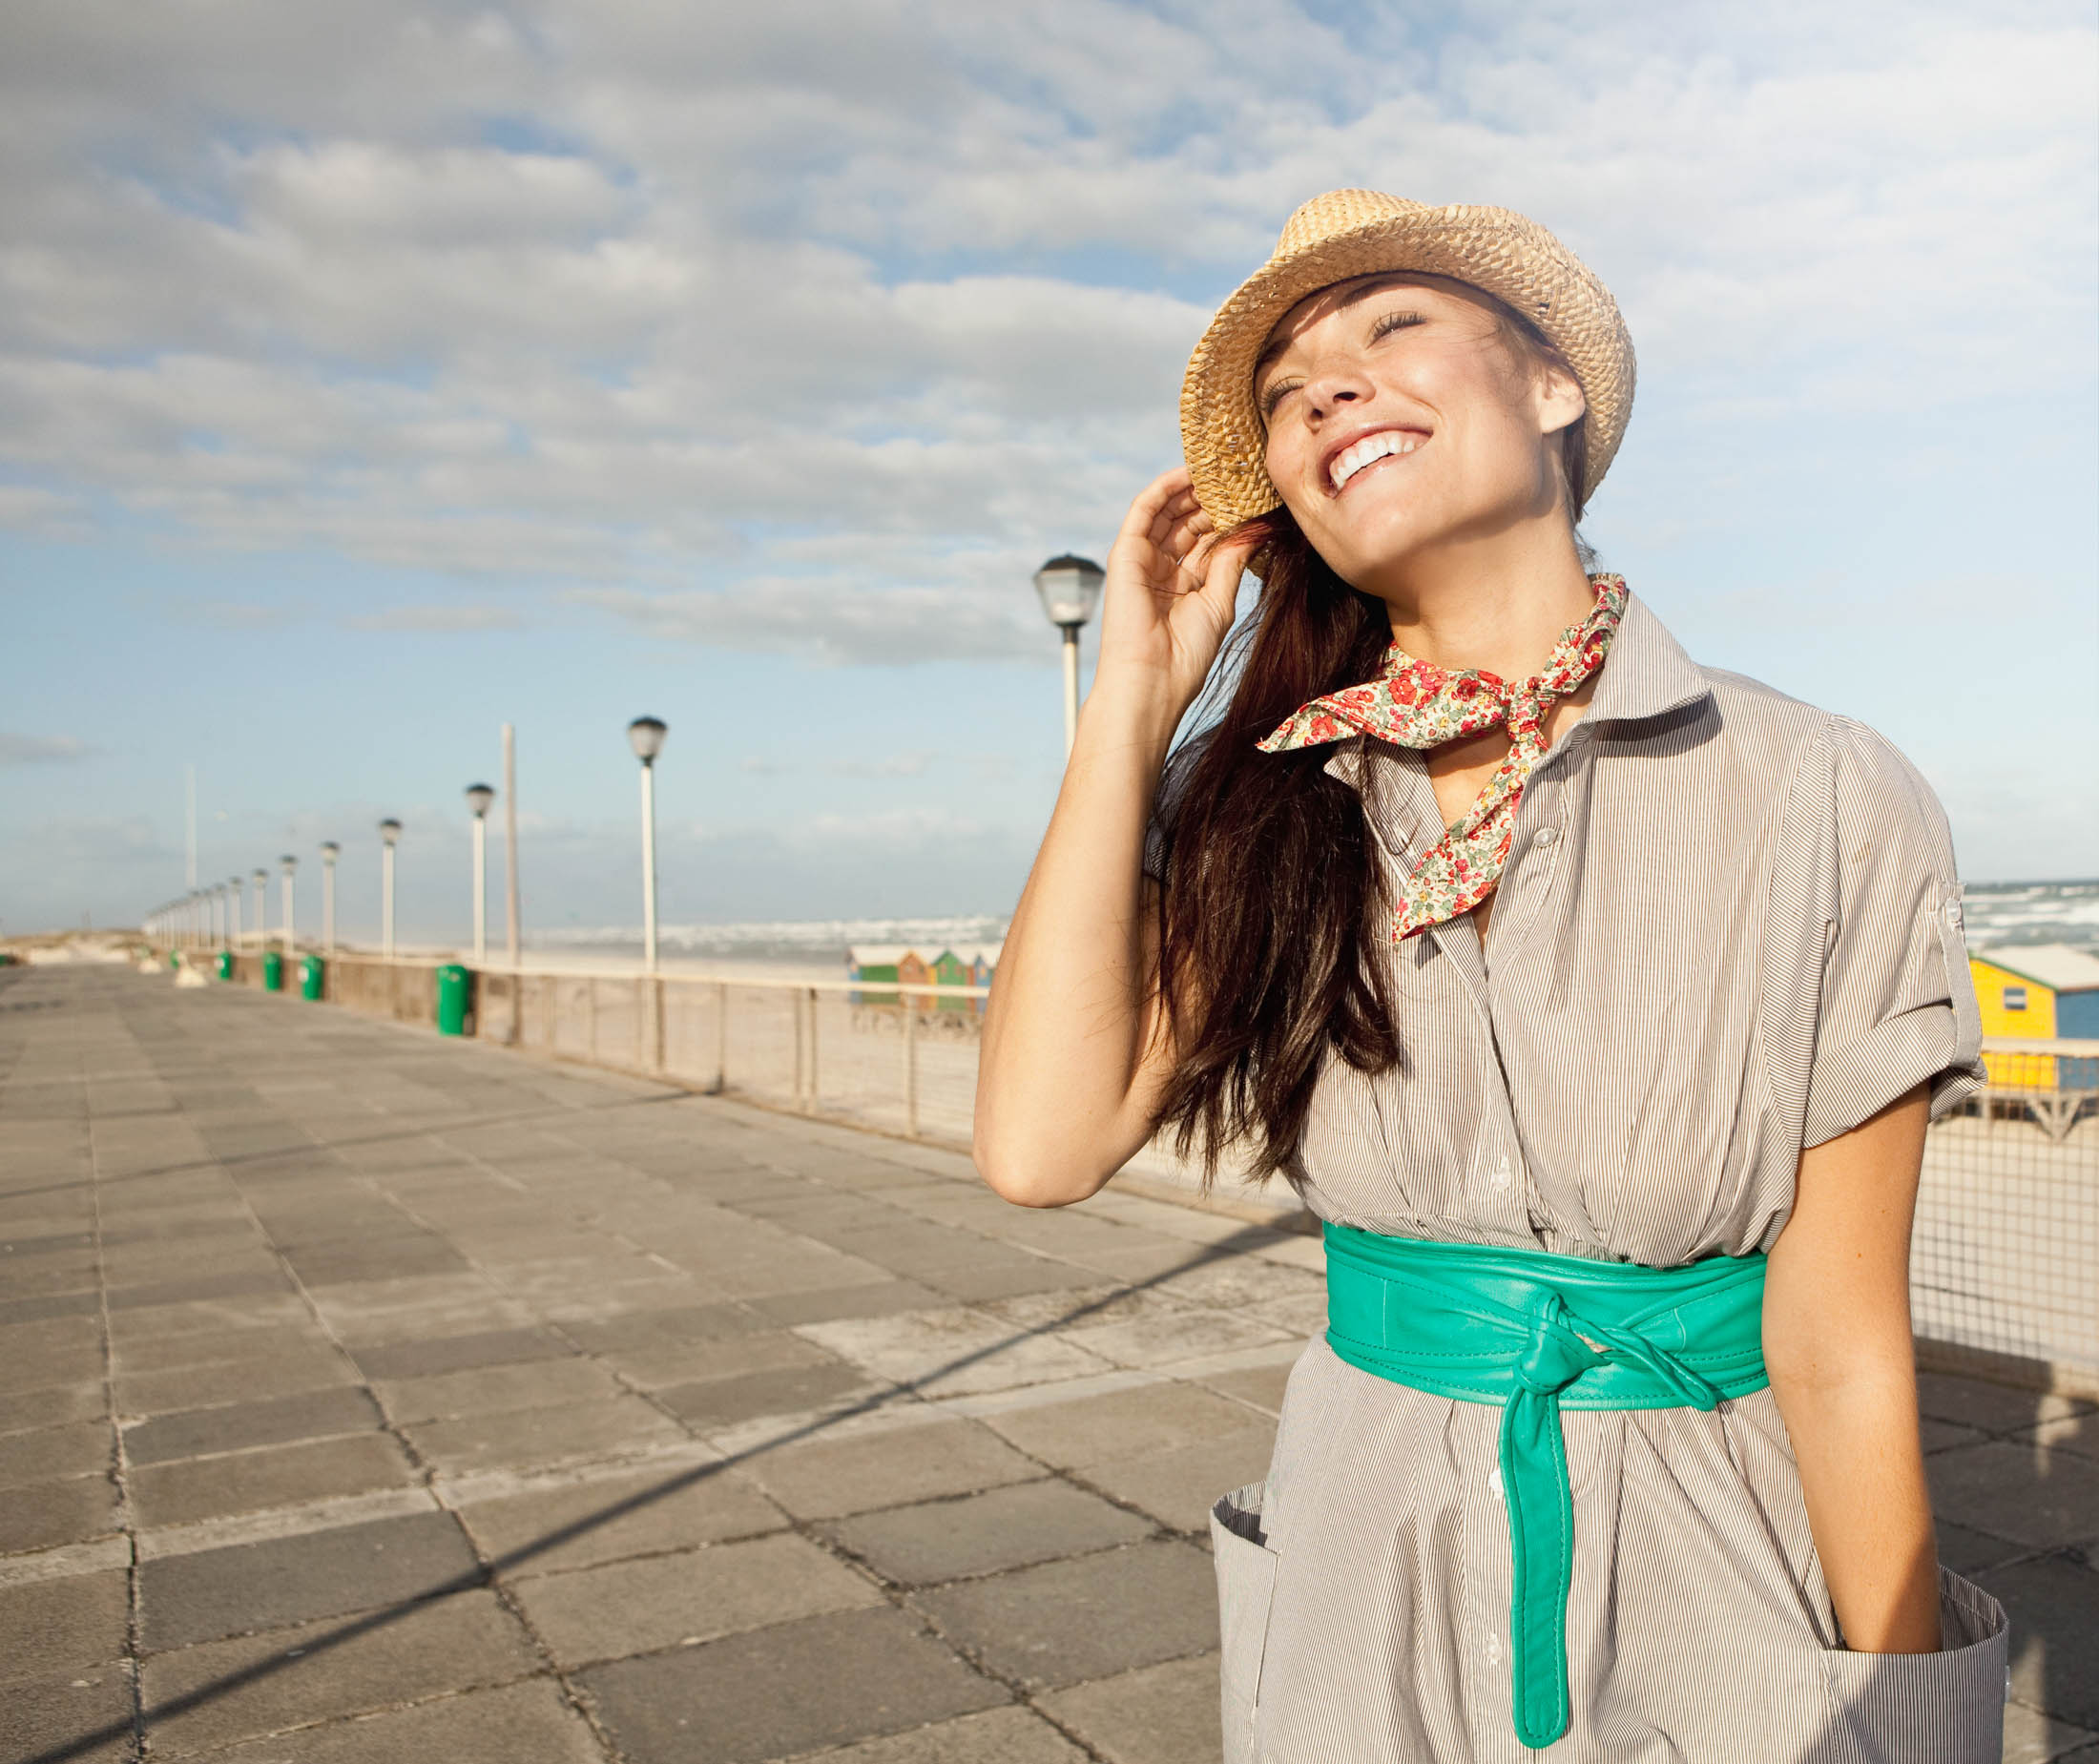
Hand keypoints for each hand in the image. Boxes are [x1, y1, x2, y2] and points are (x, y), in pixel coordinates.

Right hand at [1093, 466, 1260, 721]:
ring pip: (1168, 512)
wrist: (1151, 680)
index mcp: (1186, 584)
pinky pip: (1144, 510)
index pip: (1208, 539)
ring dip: (1191, 487)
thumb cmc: (1186, 654)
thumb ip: (1231, 562)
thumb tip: (1254, 529)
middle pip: (1189, 521)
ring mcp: (1143, 560)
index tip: (1256, 494)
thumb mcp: (1219, 601)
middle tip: (1239, 472)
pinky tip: (1188, 472)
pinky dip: (1164, 488)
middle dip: (1212, 496)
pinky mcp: (1126, 554)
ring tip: (1218, 464)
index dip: (1230, 516)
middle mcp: (1164, 569)